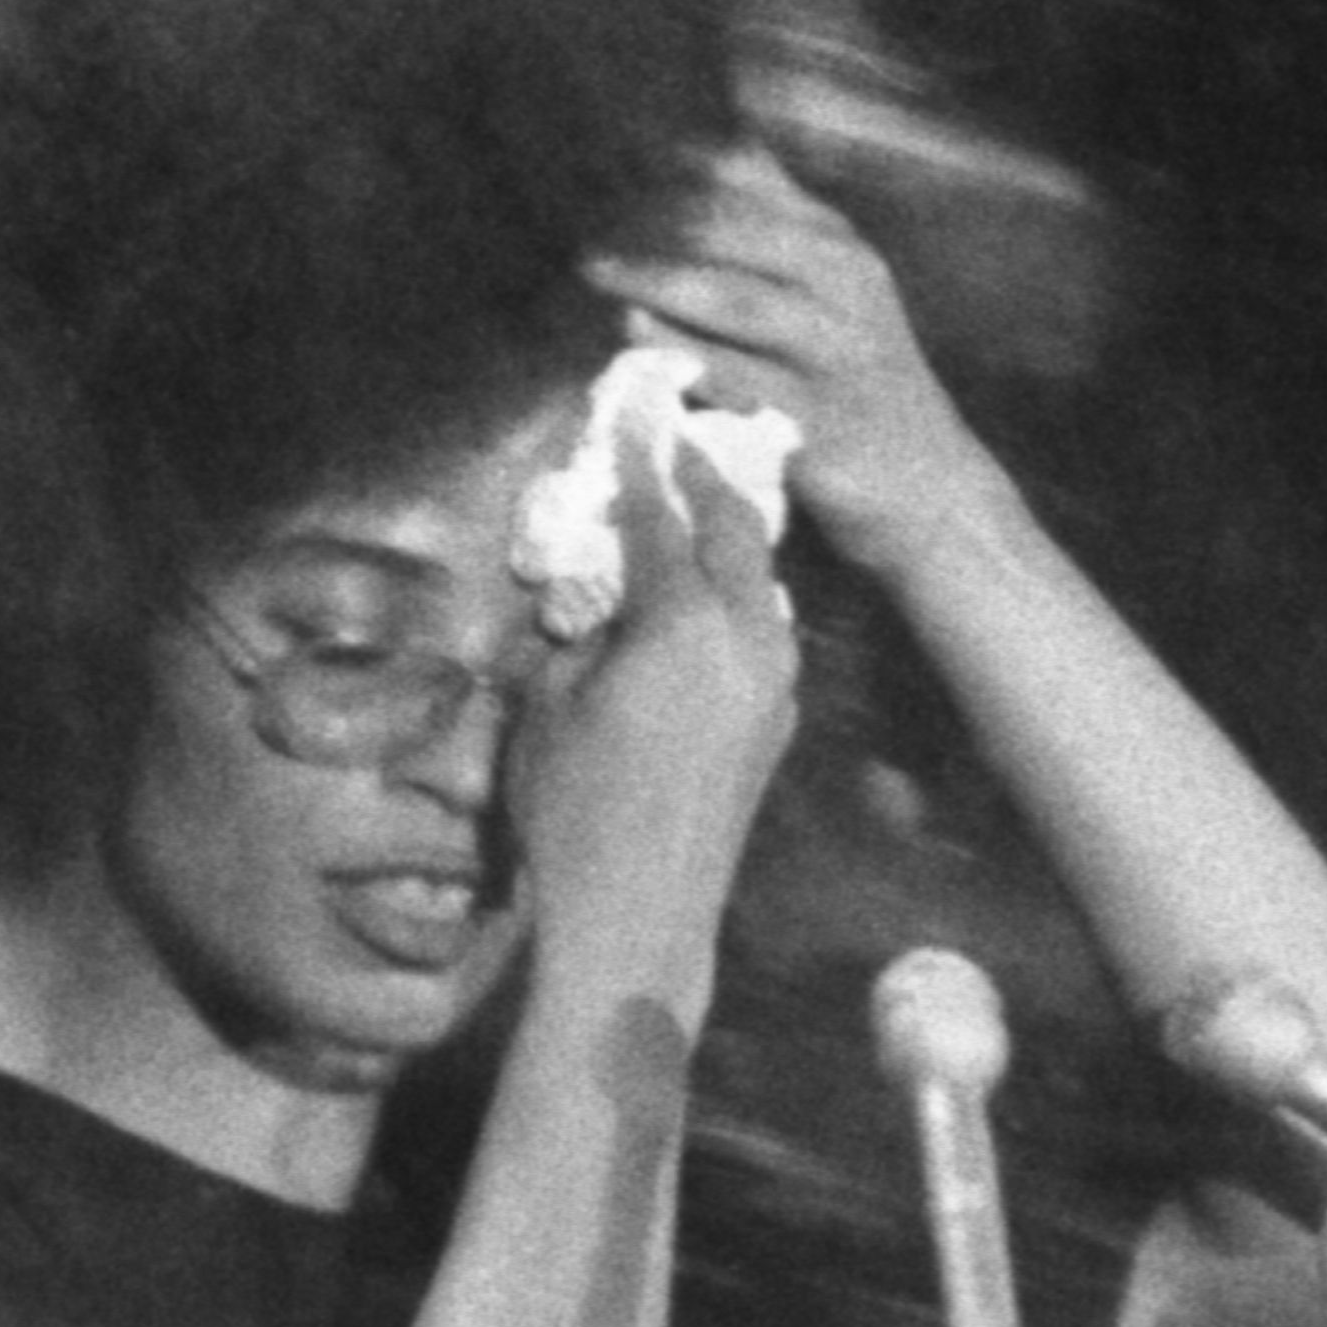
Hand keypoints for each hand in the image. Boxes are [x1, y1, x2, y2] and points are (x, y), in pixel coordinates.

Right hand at [504, 389, 799, 994]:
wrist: (641, 918)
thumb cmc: (574, 812)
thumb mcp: (548, 704)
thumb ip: (575, 633)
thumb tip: (592, 599)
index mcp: (683, 624)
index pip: (660, 515)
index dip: (642, 458)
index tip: (637, 408)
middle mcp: (746, 641)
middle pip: (737, 531)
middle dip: (708, 478)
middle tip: (684, 436)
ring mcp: (774, 684)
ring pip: (762, 582)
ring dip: (733, 538)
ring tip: (703, 506)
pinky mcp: (778, 724)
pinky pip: (765, 633)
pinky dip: (740, 597)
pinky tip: (713, 597)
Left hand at [590, 148, 1017, 588]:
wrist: (931, 490)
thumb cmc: (861, 380)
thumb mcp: (838, 288)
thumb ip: (781, 221)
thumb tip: (723, 144)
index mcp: (840, 248)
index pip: (752, 182)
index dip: (679, 169)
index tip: (617, 164)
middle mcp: (845, 288)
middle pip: (737, 233)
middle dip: (657, 226)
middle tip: (590, 239)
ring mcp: (835, 354)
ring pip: (736, 300)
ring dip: (658, 282)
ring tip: (597, 271)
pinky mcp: (818, 421)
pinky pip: (736, 381)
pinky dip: (680, 356)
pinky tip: (633, 338)